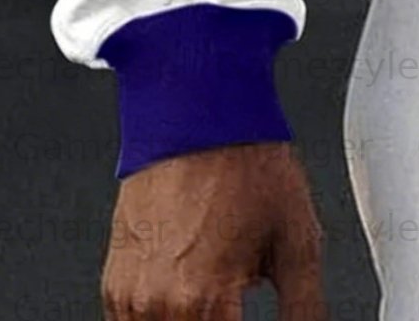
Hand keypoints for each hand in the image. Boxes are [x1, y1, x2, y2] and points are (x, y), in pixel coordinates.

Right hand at [103, 141, 325, 320]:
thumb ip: (305, 310)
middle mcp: (156, 307)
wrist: (197, 117)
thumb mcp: (297, 241)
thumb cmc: (247, 167)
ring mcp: (128, 299)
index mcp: (204, 300)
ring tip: (222, 307)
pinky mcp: (114, 287)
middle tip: (237, 310)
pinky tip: (194, 309)